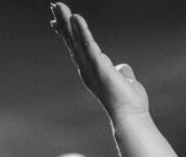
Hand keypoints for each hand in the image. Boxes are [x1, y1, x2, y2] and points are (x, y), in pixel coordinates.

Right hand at [50, 2, 148, 120]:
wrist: (131, 116)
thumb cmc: (129, 103)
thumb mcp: (125, 81)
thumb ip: (121, 72)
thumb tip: (122, 68)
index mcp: (92, 71)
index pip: (77, 48)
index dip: (68, 34)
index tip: (57, 22)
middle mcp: (87, 69)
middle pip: (72, 41)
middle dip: (63, 23)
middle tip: (54, 5)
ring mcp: (91, 68)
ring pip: (76, 40)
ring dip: (68, 22)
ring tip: (58, 6)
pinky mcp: (99, 67)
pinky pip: (89, 45)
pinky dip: (82, 31)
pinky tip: (76, 18)